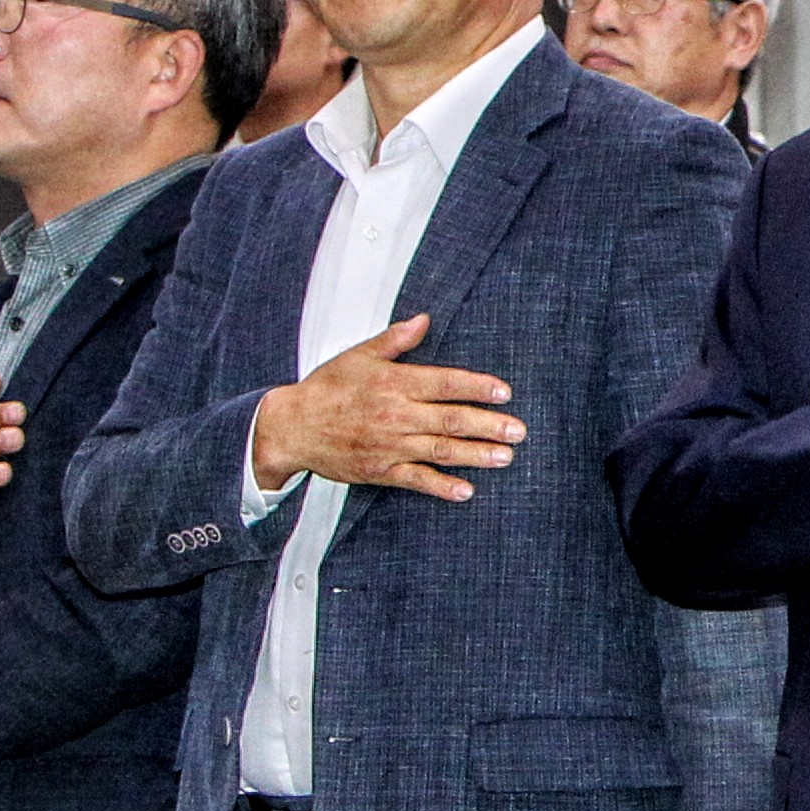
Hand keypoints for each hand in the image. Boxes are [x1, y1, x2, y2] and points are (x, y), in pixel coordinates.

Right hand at [250, 314, 518, 501]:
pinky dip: (441, 487)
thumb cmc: (327, 388)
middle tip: (519, 430)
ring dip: (476, 455)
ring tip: (506, 457)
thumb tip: (424, 319)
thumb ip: (395, 340)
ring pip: (440, 450)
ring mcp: (389, 445)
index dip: (476, 387)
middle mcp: (395, 414)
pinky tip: (467, 491)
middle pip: (450, 419)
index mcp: (393, 383)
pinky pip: (416, 480)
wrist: (290, 427)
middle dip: (488, 425)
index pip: (444, 384)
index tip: (505, 392)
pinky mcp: (380, 470)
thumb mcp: (358, 356)